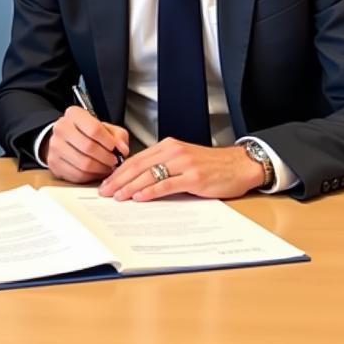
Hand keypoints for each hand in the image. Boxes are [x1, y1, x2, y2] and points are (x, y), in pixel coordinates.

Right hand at [42, 106, 129, 183]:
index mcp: (74, 114)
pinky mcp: (54, 163)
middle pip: (88, 147)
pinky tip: (97, 172)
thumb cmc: (87, 133)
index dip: (109, 142)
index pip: (94, 129)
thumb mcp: (104, 128)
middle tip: (114, 161)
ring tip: (107, 167)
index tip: (117, 148)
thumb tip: (122, 149)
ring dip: (100, 169)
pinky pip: (77, 175)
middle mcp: (61, 128)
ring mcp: (55, 146)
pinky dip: (91, 176)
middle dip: (106, 157)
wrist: (65, 139)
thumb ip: (118, 135)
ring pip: (83, 164)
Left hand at [98, 139, 264, 201]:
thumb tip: (138, 182)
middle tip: (104, 192)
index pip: (136, 159)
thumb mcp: (183, 160)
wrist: (238, 165)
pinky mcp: (193, 178)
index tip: (106, 182)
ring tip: (117, 197)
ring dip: (130, 187)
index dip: (119, 171)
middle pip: (138, 166)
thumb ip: (163, 166)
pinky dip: (150, 191)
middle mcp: (173, 152)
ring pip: (149, 174)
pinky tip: (139, 197)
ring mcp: (183, 164)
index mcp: (168, 146)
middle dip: (119, 180)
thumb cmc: (211, 165)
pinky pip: (167, 184)